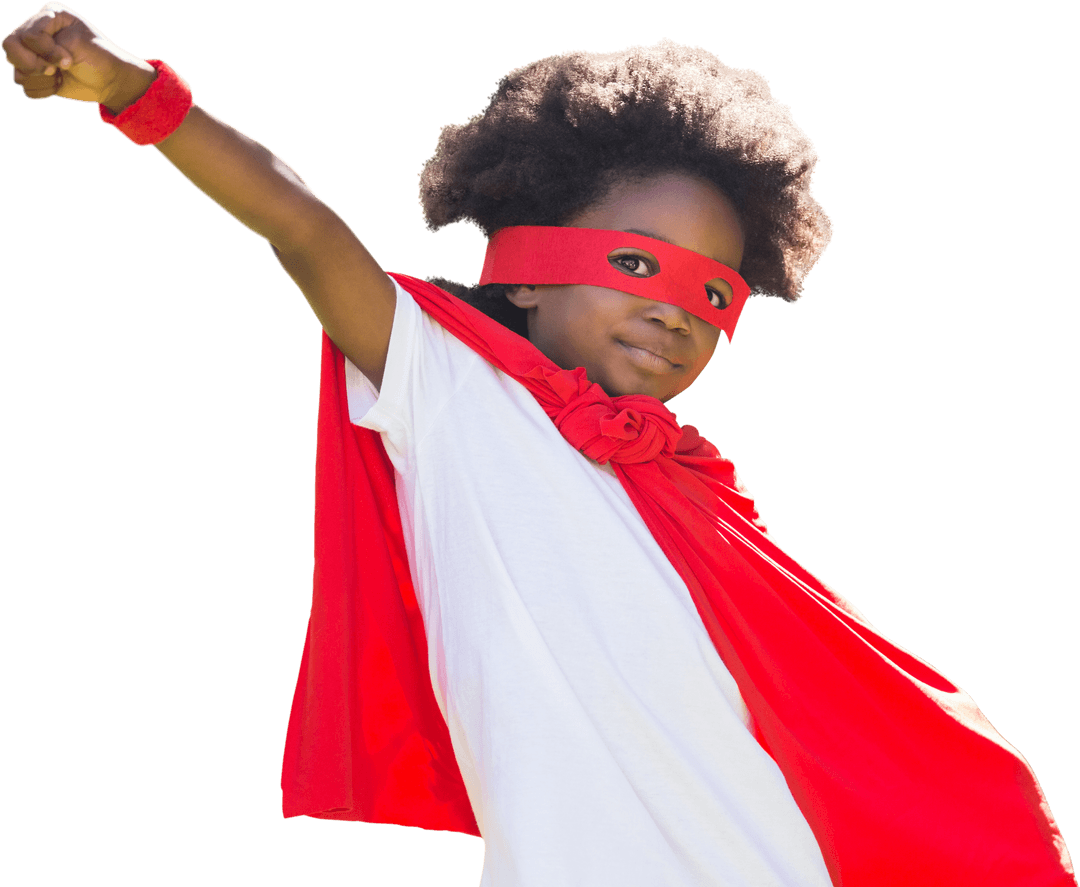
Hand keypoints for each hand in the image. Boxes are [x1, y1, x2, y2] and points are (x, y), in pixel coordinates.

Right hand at [3, 2, 153, 108]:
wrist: (112, 81)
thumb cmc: (99, 57)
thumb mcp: (78, 43)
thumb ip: (49, 46)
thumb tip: (22, 67)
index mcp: (47, 16)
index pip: (27, 35)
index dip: (46, 52)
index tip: (68, 60)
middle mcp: (34, 31)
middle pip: (9, 47)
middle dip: (34, 64)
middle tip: (56, 71)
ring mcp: (32, 53)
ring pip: (16, 70)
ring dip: (42, 80)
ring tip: (61, 77)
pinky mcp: (35, 74)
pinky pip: (25, 86)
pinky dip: (43, 91)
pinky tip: (59, 85)